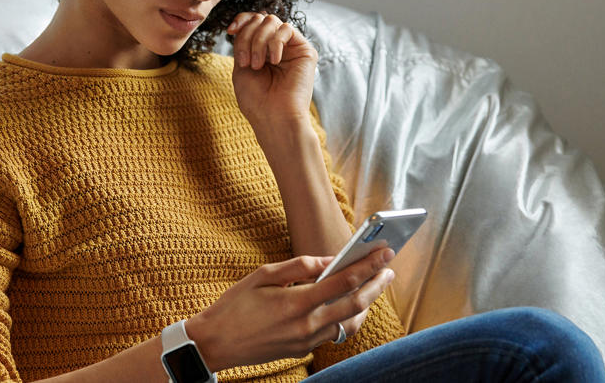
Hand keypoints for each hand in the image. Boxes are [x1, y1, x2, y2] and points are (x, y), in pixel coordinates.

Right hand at [186, 248, 395, 371]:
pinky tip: (348, 305)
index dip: (368, 265)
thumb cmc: (235, 305)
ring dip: (366, 304)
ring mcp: (306, 341)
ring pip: (349, 322)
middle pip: (355, 304)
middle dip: (376, 284)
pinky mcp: (302, 351)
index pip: (343, 280)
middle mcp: (306, 325)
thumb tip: (328, 260)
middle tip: (388, 269)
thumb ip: (298, 267)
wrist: (216, 342)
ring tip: (373, 287)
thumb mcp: (262, 276)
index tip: (384, 253)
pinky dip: (347, 317)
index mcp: (296, 302)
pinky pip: (334, 333)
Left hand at [227, 12, 318, 125]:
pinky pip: (287, 29)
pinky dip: (275, 43)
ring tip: (257, 65)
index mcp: (261, 50)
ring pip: (271, 21)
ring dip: (258, 41)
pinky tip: (274, 61)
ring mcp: (291, 48)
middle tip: (245, 62)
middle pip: (259, 19)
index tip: (231, 31)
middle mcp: (276, 47)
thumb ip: (244, 41)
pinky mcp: (305, 50)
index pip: (252, 21)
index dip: (241, 20)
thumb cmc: (256, 99)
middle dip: (247, 37)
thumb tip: (249, 19)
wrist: (274, 117)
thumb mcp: (241, 65)